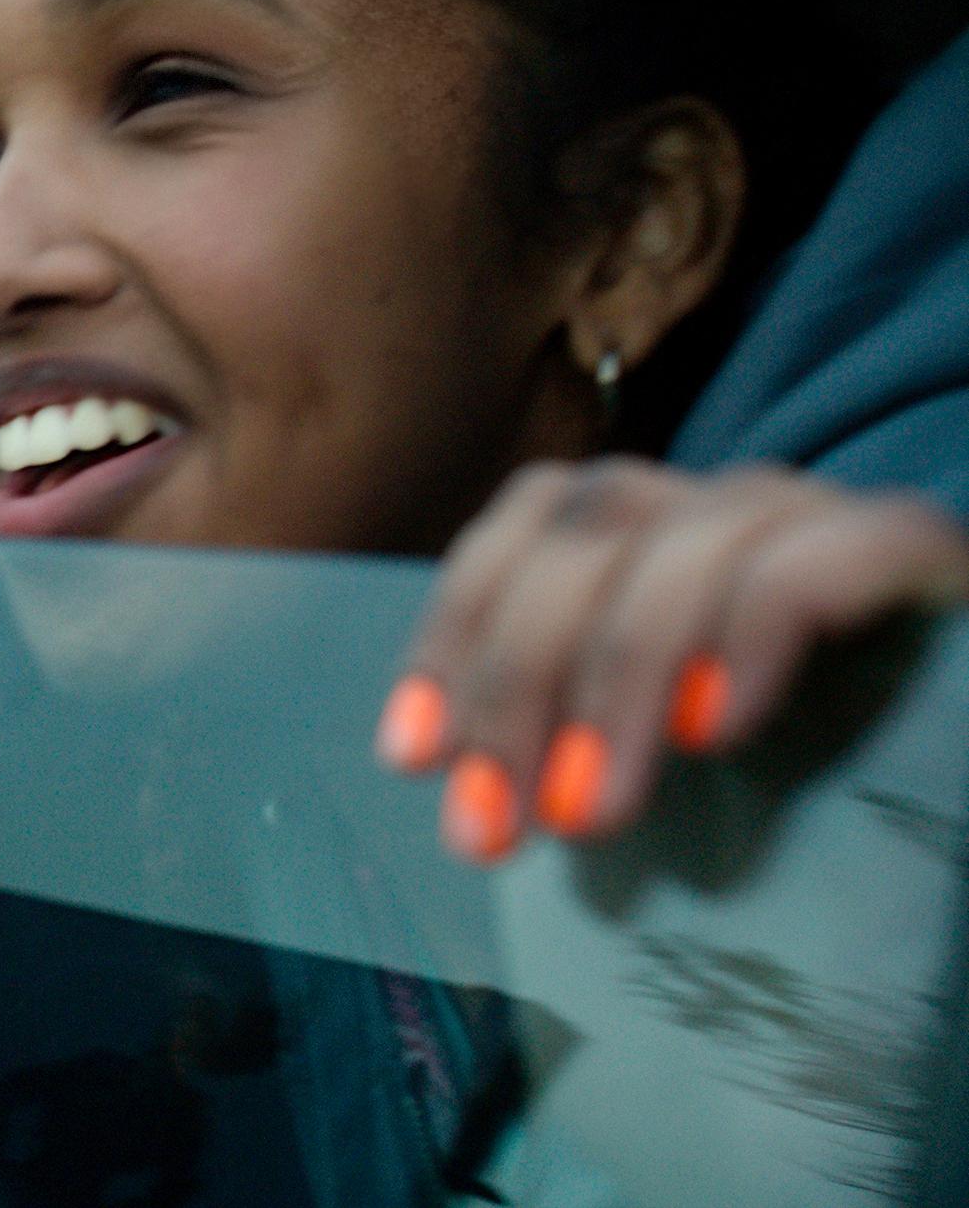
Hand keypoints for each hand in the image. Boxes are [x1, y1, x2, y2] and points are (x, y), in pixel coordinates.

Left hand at [379, 456, 968, 862]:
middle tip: (496, 823)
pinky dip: (748, 634)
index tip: (411, 756)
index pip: (529, 528)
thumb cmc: (818, 762)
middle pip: (584, 539)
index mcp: (656, 529)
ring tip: (591, 808)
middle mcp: (725, 502)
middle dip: (516, 686)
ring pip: (680, 551)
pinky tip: (715, 726)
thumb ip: (581, 740)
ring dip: (615, 684)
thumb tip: (470, 803)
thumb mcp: (667, 743)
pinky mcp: (908, 547)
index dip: (454, 633)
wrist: (954, 734)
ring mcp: (816, 515)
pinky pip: (814, 560)